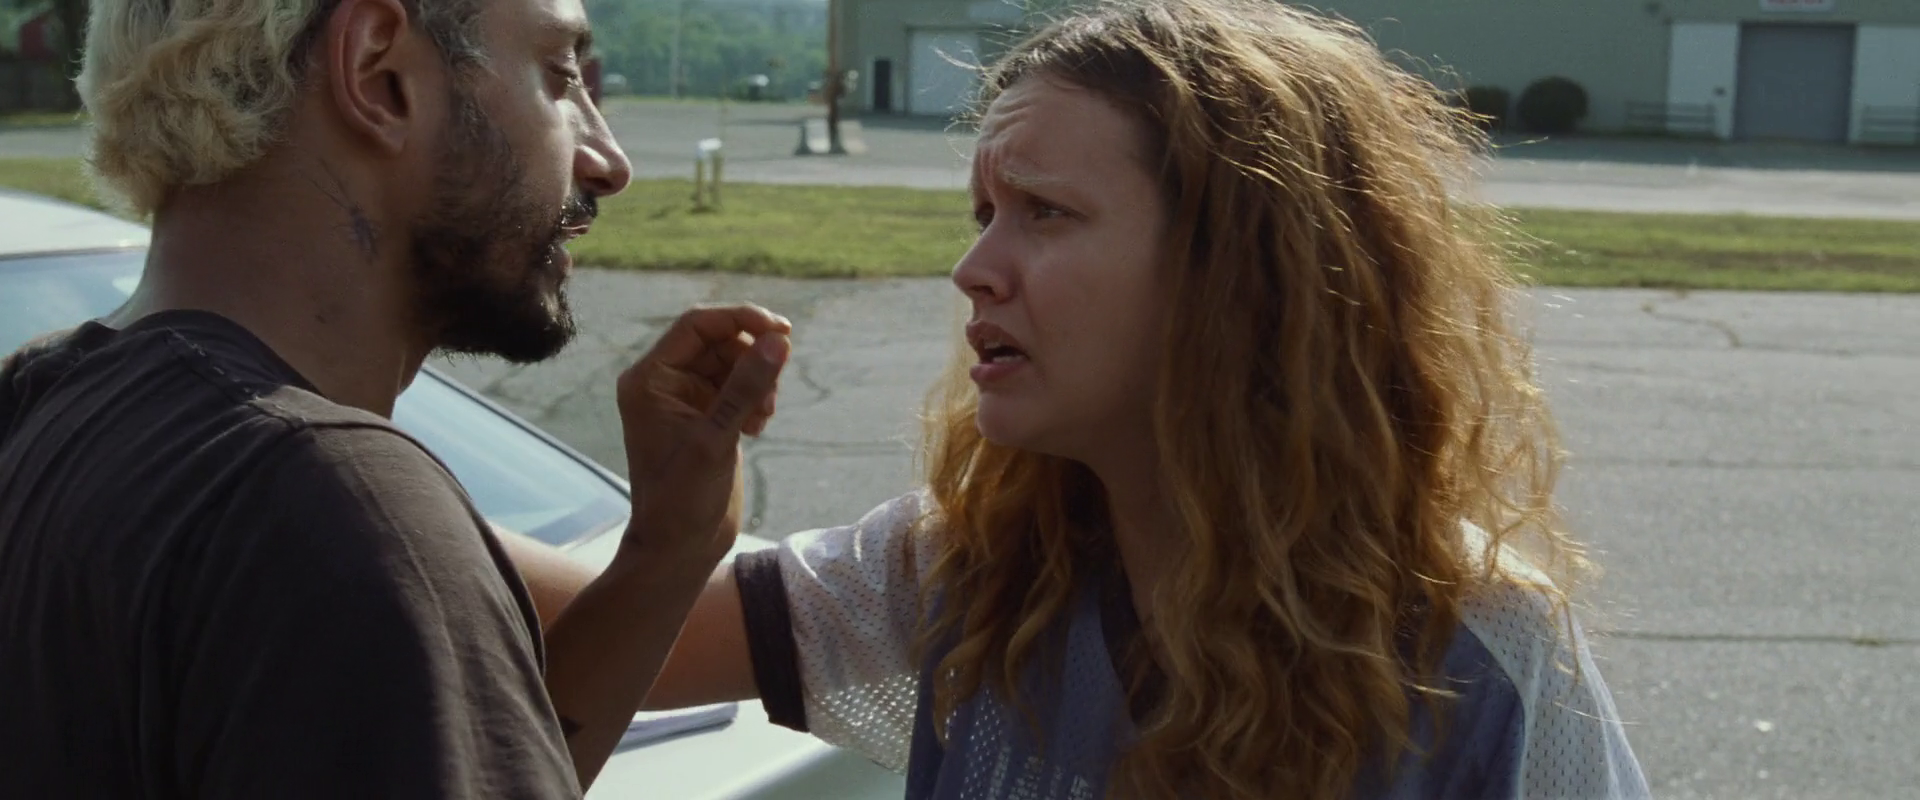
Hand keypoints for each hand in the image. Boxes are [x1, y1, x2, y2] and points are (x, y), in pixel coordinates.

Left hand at [615, 304, 790, 567]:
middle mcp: (663, 383)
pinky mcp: (706, 417)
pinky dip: (755, 398)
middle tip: (773, 389)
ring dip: (757, 380)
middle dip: (752, 357)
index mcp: (649, 379)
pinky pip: (737, 387)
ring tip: (764, 415)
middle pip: (718, 341)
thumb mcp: (717, 439)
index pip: (697, 325)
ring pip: (732, 363)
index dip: (740, 320)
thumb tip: (778, 340)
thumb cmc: (683, 499)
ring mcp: (686, 400)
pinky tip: (759, 427)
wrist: (679, 548)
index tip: (782, 331)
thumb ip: (746, 386)